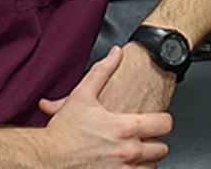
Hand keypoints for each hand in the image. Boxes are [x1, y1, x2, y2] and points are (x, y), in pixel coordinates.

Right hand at [38, 46, 172, 167]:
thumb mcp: (82, 95)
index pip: (164, 124)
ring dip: (145, 162)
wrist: (46, 158)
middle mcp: (128, 152)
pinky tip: (124, 166)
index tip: (158, 122)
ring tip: (134, 155)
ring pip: (151, 168)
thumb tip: (116, 54)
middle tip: (145, 140)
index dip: (162, 121)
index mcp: (125, 128)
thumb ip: (102, 71)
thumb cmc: (63, 131)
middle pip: (161, 150)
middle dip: (154, 144)